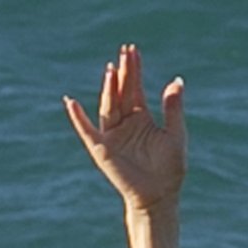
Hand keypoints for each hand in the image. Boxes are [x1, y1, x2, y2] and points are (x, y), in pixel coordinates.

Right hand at [64, 45, 186, 210]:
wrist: (158, 197)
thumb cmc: (169, 170)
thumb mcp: (175, 135)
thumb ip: (173, 109)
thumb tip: (176, 81)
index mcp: (141, 118)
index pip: (135, 88)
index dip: (134, 70)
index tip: (133, 50)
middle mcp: (125, 123)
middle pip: (121, 92)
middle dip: (122, 72)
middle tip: (123, 51)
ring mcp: (112, 135)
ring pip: (108, 106)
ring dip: (108, 88)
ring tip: (111, 70)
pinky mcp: (101, 150)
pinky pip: (87, 131)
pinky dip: (78, 118)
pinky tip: (71, 102)